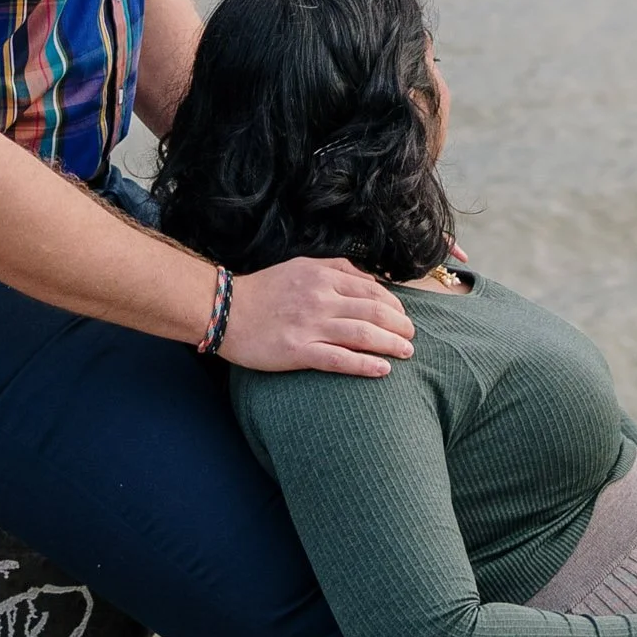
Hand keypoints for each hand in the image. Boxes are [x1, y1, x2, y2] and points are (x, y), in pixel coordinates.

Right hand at [224, 257, 416, 377]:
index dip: (393, 304)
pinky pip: (339, 359)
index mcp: (322, 276)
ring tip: (406, 352)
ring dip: (390, 343)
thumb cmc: (263, 289)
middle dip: (399, 324)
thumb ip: (336, 269)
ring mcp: (309, 325)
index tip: (402, 316)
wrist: (225, 310)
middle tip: (412, 336)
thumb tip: (370, 279)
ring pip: (362, 334)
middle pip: (373, 311)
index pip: (371, 289)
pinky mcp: (298, 351)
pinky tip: (383, 370)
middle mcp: (320, 298)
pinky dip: (365, 365)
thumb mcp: (300, 265)